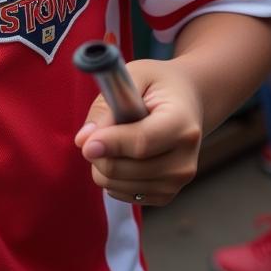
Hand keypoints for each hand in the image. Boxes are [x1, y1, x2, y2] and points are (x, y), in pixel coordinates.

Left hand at [74, 59, 202, 206]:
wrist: (186, 101)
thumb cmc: (157, 85)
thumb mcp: (134, 76)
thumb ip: (107, 104)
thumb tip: (83, 140)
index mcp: (181, 123)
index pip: (143, 142)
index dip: (111, 144)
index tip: (86, 143)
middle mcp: (185, 158)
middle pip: (129, 169)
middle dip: (100, 154)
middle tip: (94, 133)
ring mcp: (178, 181)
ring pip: (120, 185)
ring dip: (103, 165)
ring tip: (113, 140)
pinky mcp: (166, 194)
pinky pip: (122, 194)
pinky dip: (111, 177)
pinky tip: (121, 156)